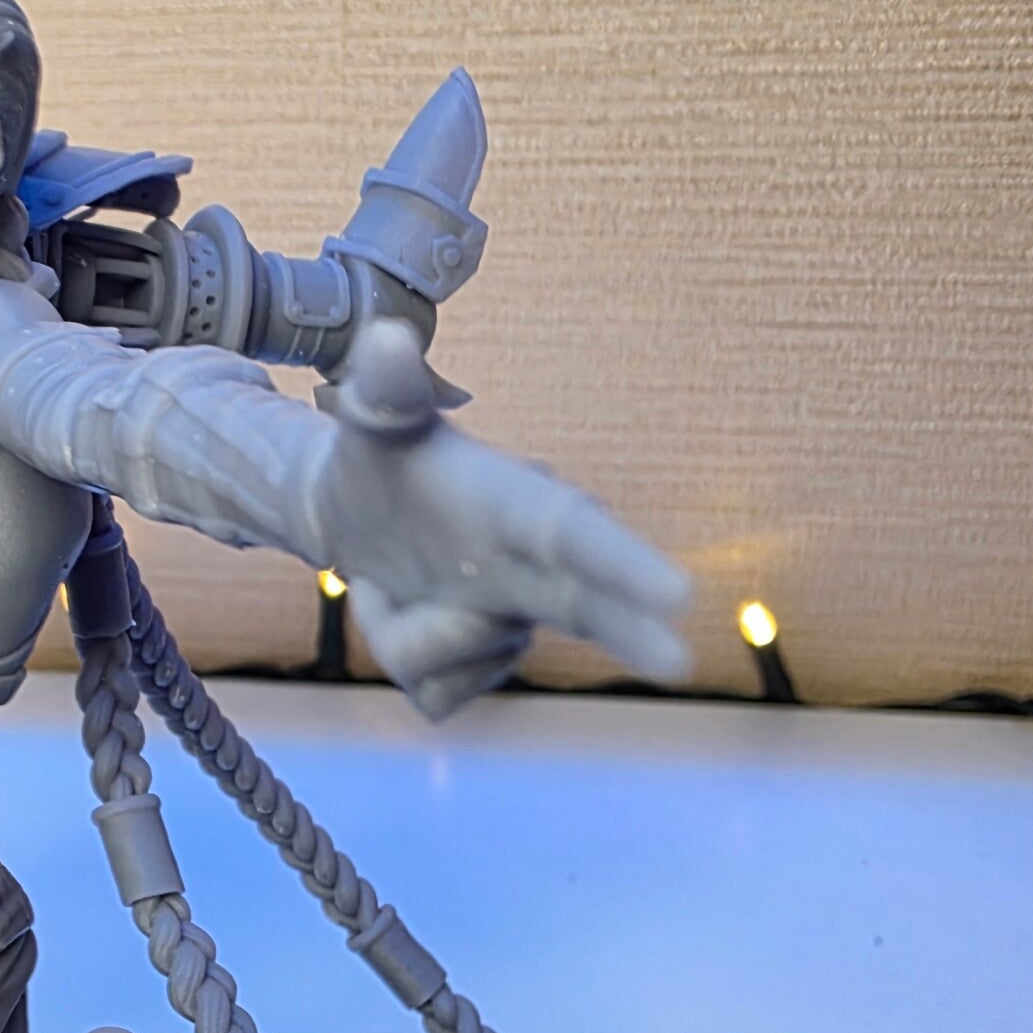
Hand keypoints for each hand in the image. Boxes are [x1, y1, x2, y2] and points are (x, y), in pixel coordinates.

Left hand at [317, 320, 690, 718]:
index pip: (576, 534)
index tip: (678, 593)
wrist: (353, 515)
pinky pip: (438, 694)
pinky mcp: (480, 667)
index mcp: (519, 506)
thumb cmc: (380, 460)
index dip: (623, 564)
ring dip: (407, 630)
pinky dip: (403, 657)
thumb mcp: (375, 421)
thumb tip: (385, 337)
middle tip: (678, 662)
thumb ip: (385, 389)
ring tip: (387, 581)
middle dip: (630, 633)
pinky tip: (402, 613)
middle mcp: (534, 569)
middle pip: (590, 608)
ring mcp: (511, 623)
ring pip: (460, 663)